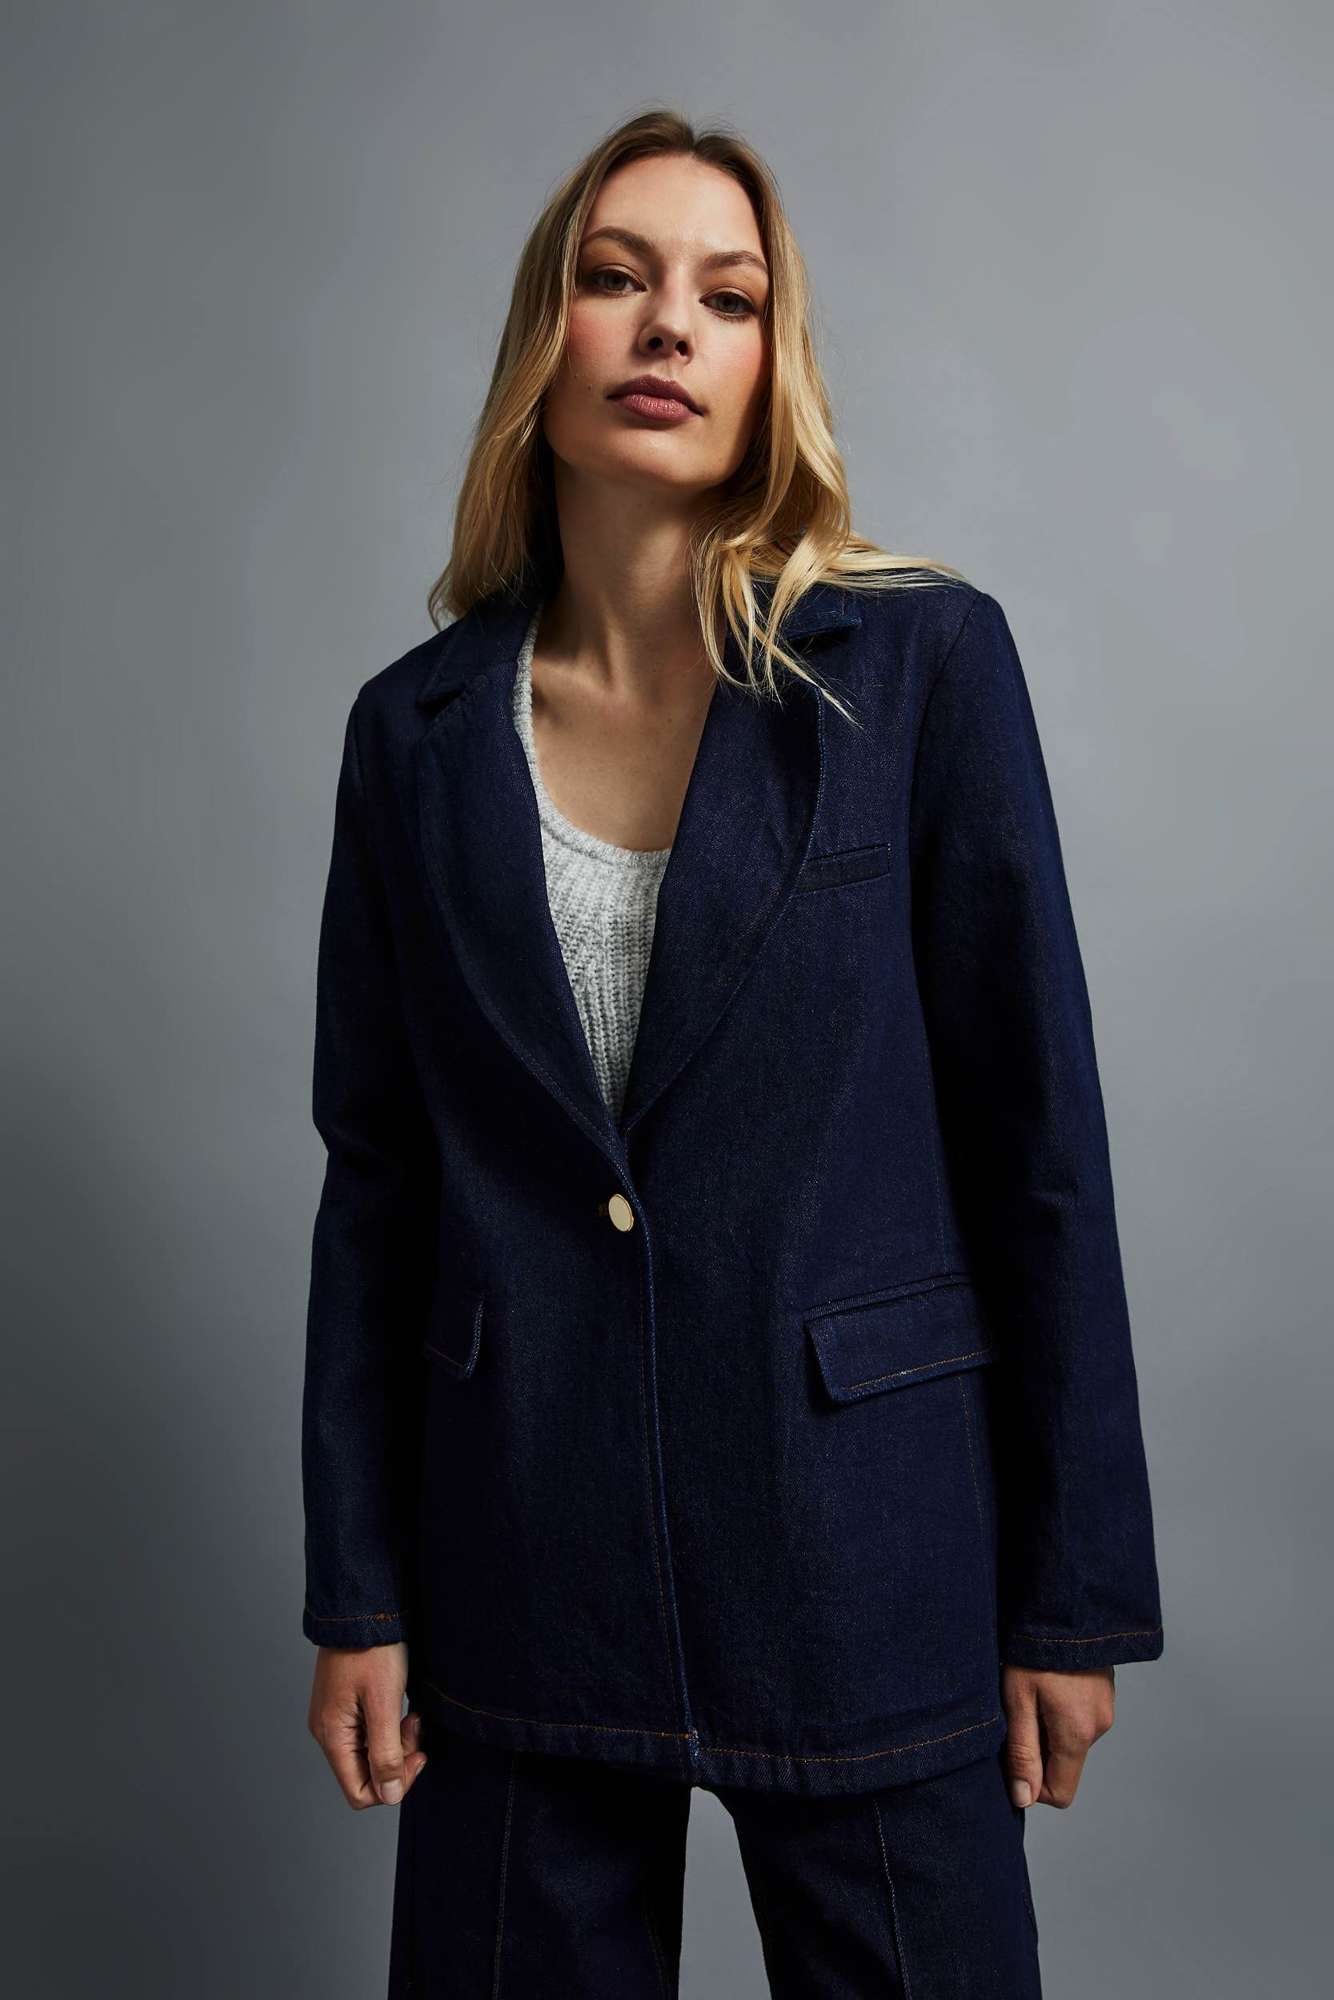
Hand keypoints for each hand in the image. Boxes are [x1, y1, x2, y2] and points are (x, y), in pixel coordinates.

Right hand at [307, 1640, 427, 1808]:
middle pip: (366, 1774)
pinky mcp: (345, 1706)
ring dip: (395, 1741)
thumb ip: (385, 1753)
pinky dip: (389, 1727)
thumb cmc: (372, 1650)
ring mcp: (335, 1719)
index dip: (393, 1784)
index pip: (359, 1792)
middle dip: (398, 1758)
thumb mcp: (384, 1702)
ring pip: (370, 1753)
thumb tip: (389, 1795)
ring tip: (411, 1714)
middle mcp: (329, 1732)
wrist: (363, 1608)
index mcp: (333, 1736)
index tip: (417, 1755)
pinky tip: (402, 1707)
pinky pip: (369, 1733)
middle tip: (415, 1726)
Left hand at [1000, 1664, 1115, 1809]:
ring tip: (1029, 1690)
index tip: (1012, 1754)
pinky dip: (1060, 1711)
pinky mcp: (1104, 1693)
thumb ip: (1022, 1752)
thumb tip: (1023, 1798)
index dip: (1032, 1784)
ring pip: (1070, 1740)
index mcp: (1078, 1734)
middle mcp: (1099, 1727)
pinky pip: (1079, 1719)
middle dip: (1037, 1751)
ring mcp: (1105, 1709)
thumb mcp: (1018, 1700)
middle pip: (1064, 1765)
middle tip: (1015, 1713)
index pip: (1060, 1793)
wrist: (1067, 1605)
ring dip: (1047, 1728)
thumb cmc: (1035, 1650)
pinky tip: (1045, 1682)